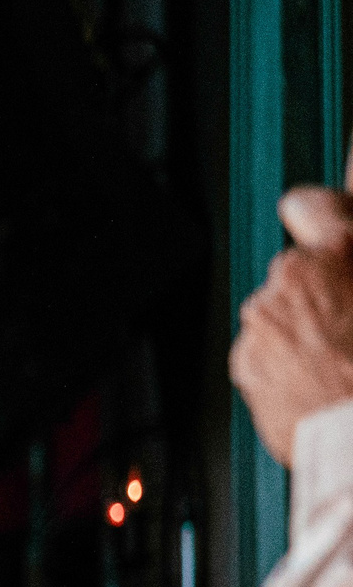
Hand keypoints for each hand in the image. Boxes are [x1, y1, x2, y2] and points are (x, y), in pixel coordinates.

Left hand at [236, 159, 352, 467]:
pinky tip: (320, 381)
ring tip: (341, 361)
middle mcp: (291, 279)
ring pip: (281, 314)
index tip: (316, 218)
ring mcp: (263, 322)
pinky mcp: (245, 362)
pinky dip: (286, 363)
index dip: (318, 214)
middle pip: (297, 272)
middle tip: (352, 323)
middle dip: (320, 291)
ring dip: (302, 329)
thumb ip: (351, 258)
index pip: (311, 205)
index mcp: (342, 251)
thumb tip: (345, 257)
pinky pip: (265, 352)